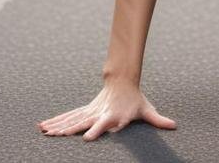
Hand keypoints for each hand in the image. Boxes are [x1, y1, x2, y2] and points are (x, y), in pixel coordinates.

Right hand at [38, 80, 176, 140]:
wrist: (122, 80)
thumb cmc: (135, 100)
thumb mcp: (147, 110)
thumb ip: (158, 119)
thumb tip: (174, 125)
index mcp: (112, 115)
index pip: (104, 124)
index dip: (96, 130)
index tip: (87, 138)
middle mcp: (98, 113)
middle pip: (82, 121)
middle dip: (69, 128)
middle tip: (56, 135)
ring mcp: (90, 111)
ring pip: (71, 119)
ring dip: (57, 125)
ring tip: (44, 131)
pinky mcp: (85, 111)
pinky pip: (68, 117)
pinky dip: (56, 121)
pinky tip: (43, 126)